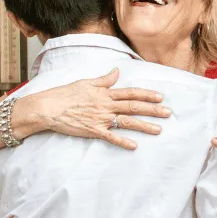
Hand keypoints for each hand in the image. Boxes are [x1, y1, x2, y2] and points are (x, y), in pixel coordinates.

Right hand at [34, 68, 170, 149]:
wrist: (48, 107)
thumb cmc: (65, 94)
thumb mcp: (86, 82)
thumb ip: (104, 79)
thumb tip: (117, 71)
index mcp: (105, 93)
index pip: (130, 92)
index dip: (147, 94)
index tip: (161, 97)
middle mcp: (106, 105)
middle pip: (133, 107)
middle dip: (152, 110)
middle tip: (168, 113)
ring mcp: (100, 118)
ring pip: (126, 122)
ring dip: (144, 126)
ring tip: (158, 130)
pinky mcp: (93, 131)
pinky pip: (111, 137)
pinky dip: (122, 141)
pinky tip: (134, 146)